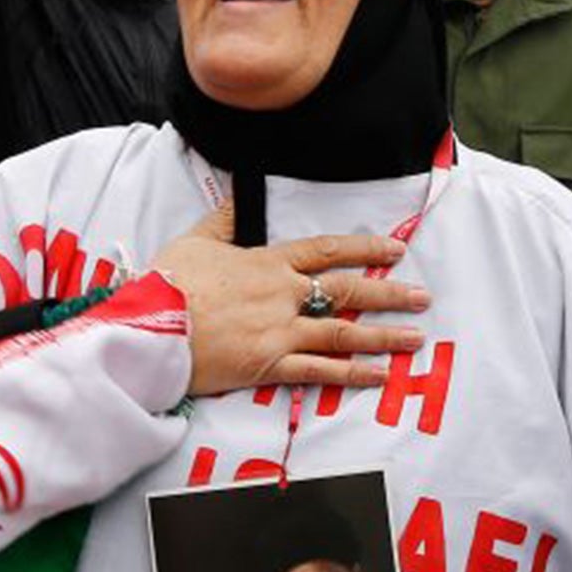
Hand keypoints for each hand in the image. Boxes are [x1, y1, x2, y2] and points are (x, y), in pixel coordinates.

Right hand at [151, 205, 431, 396]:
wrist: (149, 326)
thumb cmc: (166, 283)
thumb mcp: (195, 240)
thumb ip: (224, 220)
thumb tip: (237, 196)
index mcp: (267, 262)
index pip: (326, 251)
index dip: (364, 249)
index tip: (393, 251)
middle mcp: (282, 294)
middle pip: (347, 291)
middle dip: (389, 294)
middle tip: (421, 297)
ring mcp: (279, 330)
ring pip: (343, 331)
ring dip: (384, 335)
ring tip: (415, 337)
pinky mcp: (269, 364)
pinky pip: (320, 370)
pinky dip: (352, 373)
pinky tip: (380, 375)